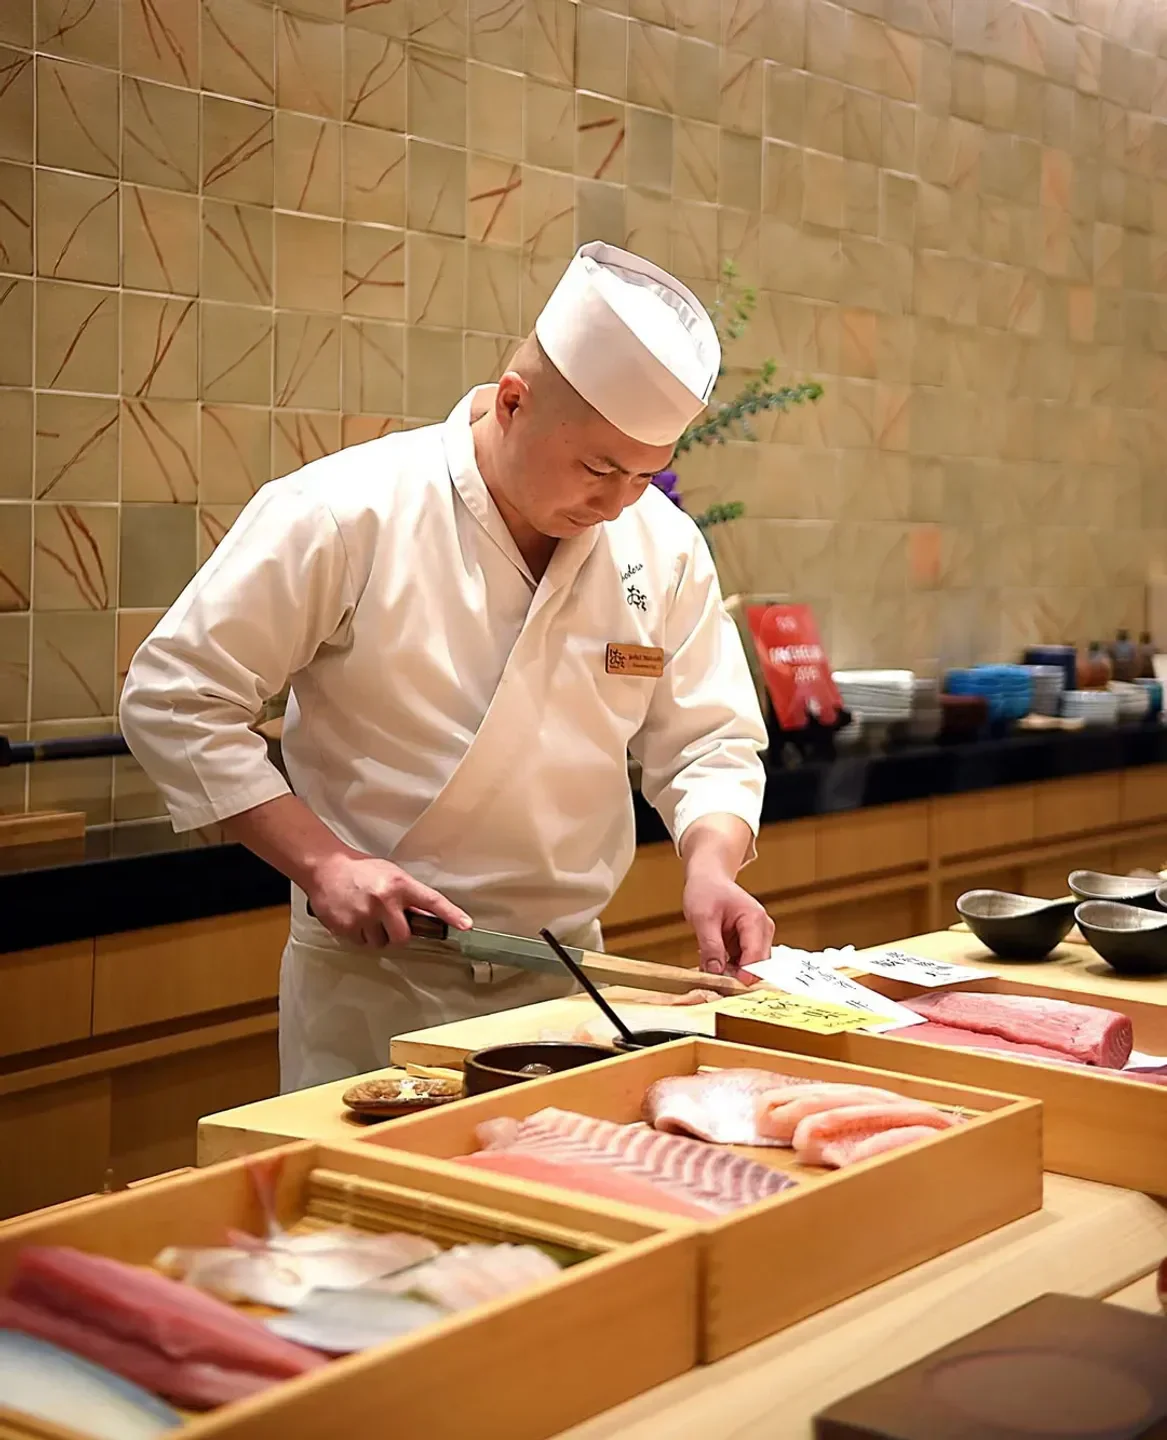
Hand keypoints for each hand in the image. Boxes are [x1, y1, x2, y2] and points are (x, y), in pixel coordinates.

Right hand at [307, 853, 471, 947]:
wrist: (325, 867)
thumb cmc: (360, 870)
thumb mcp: (390, 875)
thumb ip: (407, 895)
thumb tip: (426, 916)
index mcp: (399, 884)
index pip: (431, 900)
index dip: (451, 914)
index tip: (466, 925)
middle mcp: (384, 900)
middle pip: (403, 937)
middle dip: (397, 934)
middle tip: (388, 923)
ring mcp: (365, 915)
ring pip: (380, 943)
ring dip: (375, 935)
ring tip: (365, 915)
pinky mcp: (347, 926)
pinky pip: (360, 943)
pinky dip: (358, 935)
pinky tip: (352, 917)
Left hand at [682, 871, 773, 979]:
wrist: (708, 878)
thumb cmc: (706, 890)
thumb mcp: (702, 917)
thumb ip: (710, 945)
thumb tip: (716, 972)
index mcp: (755, 919)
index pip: (756, 955)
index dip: (744, 974)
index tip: (726, 986)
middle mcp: (763, 928)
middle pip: (758, 964)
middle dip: (737, 974)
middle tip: (713, 979)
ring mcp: (759, 935)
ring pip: (751, 966)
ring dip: (732, 971)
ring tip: (709, 964)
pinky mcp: (750, 941)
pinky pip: (744, 961)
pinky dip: (730, 965)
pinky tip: (714, 959)